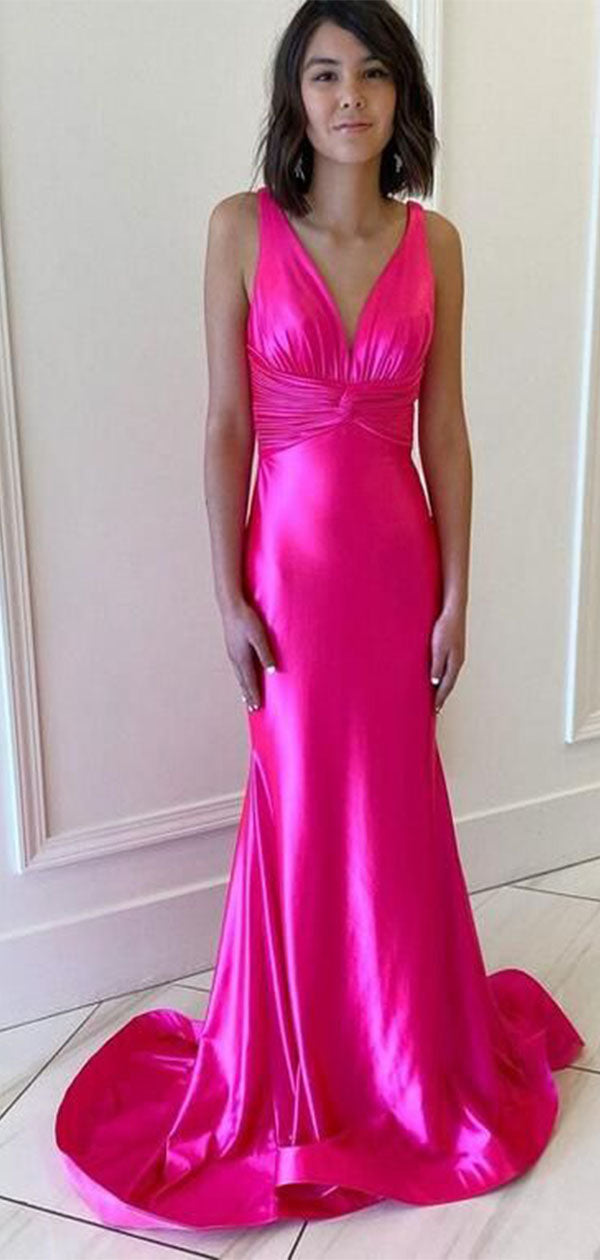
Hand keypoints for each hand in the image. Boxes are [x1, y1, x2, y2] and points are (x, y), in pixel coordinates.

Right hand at [221, 597, 276, 711]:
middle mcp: (235, 658)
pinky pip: (237, 668)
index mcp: (242, 658)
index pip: (249, 681)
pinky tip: (242, 676)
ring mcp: (232, 653)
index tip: (257, 707)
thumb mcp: (259, 636)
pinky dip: (241, 677)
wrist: (230, 605)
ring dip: (244, 687)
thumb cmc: (246, 619)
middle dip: (248, 695)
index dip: (254, 694)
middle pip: (243, 682)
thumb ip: (265, 654)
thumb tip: (272, 671)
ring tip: (246, 697)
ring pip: (239, 675)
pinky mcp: (232, 647)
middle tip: (252, 709)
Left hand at [429, 604, 465, 713]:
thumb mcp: (438, 649)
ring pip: (450, 676)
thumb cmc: (445, 628)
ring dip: (443, 687)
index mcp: (455, 663)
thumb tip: (434, 683)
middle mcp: (458, 661)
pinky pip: (449, 668)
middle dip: (443, 696)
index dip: (440, 698)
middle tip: (436, 708)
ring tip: (437, 695)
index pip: (446, 686)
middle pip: (449, 683)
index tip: (435, 710)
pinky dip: (444, 676)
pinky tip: (439, 676)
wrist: (454, 610)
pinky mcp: (454, 649)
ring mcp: (457, 655)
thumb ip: (436, 666)